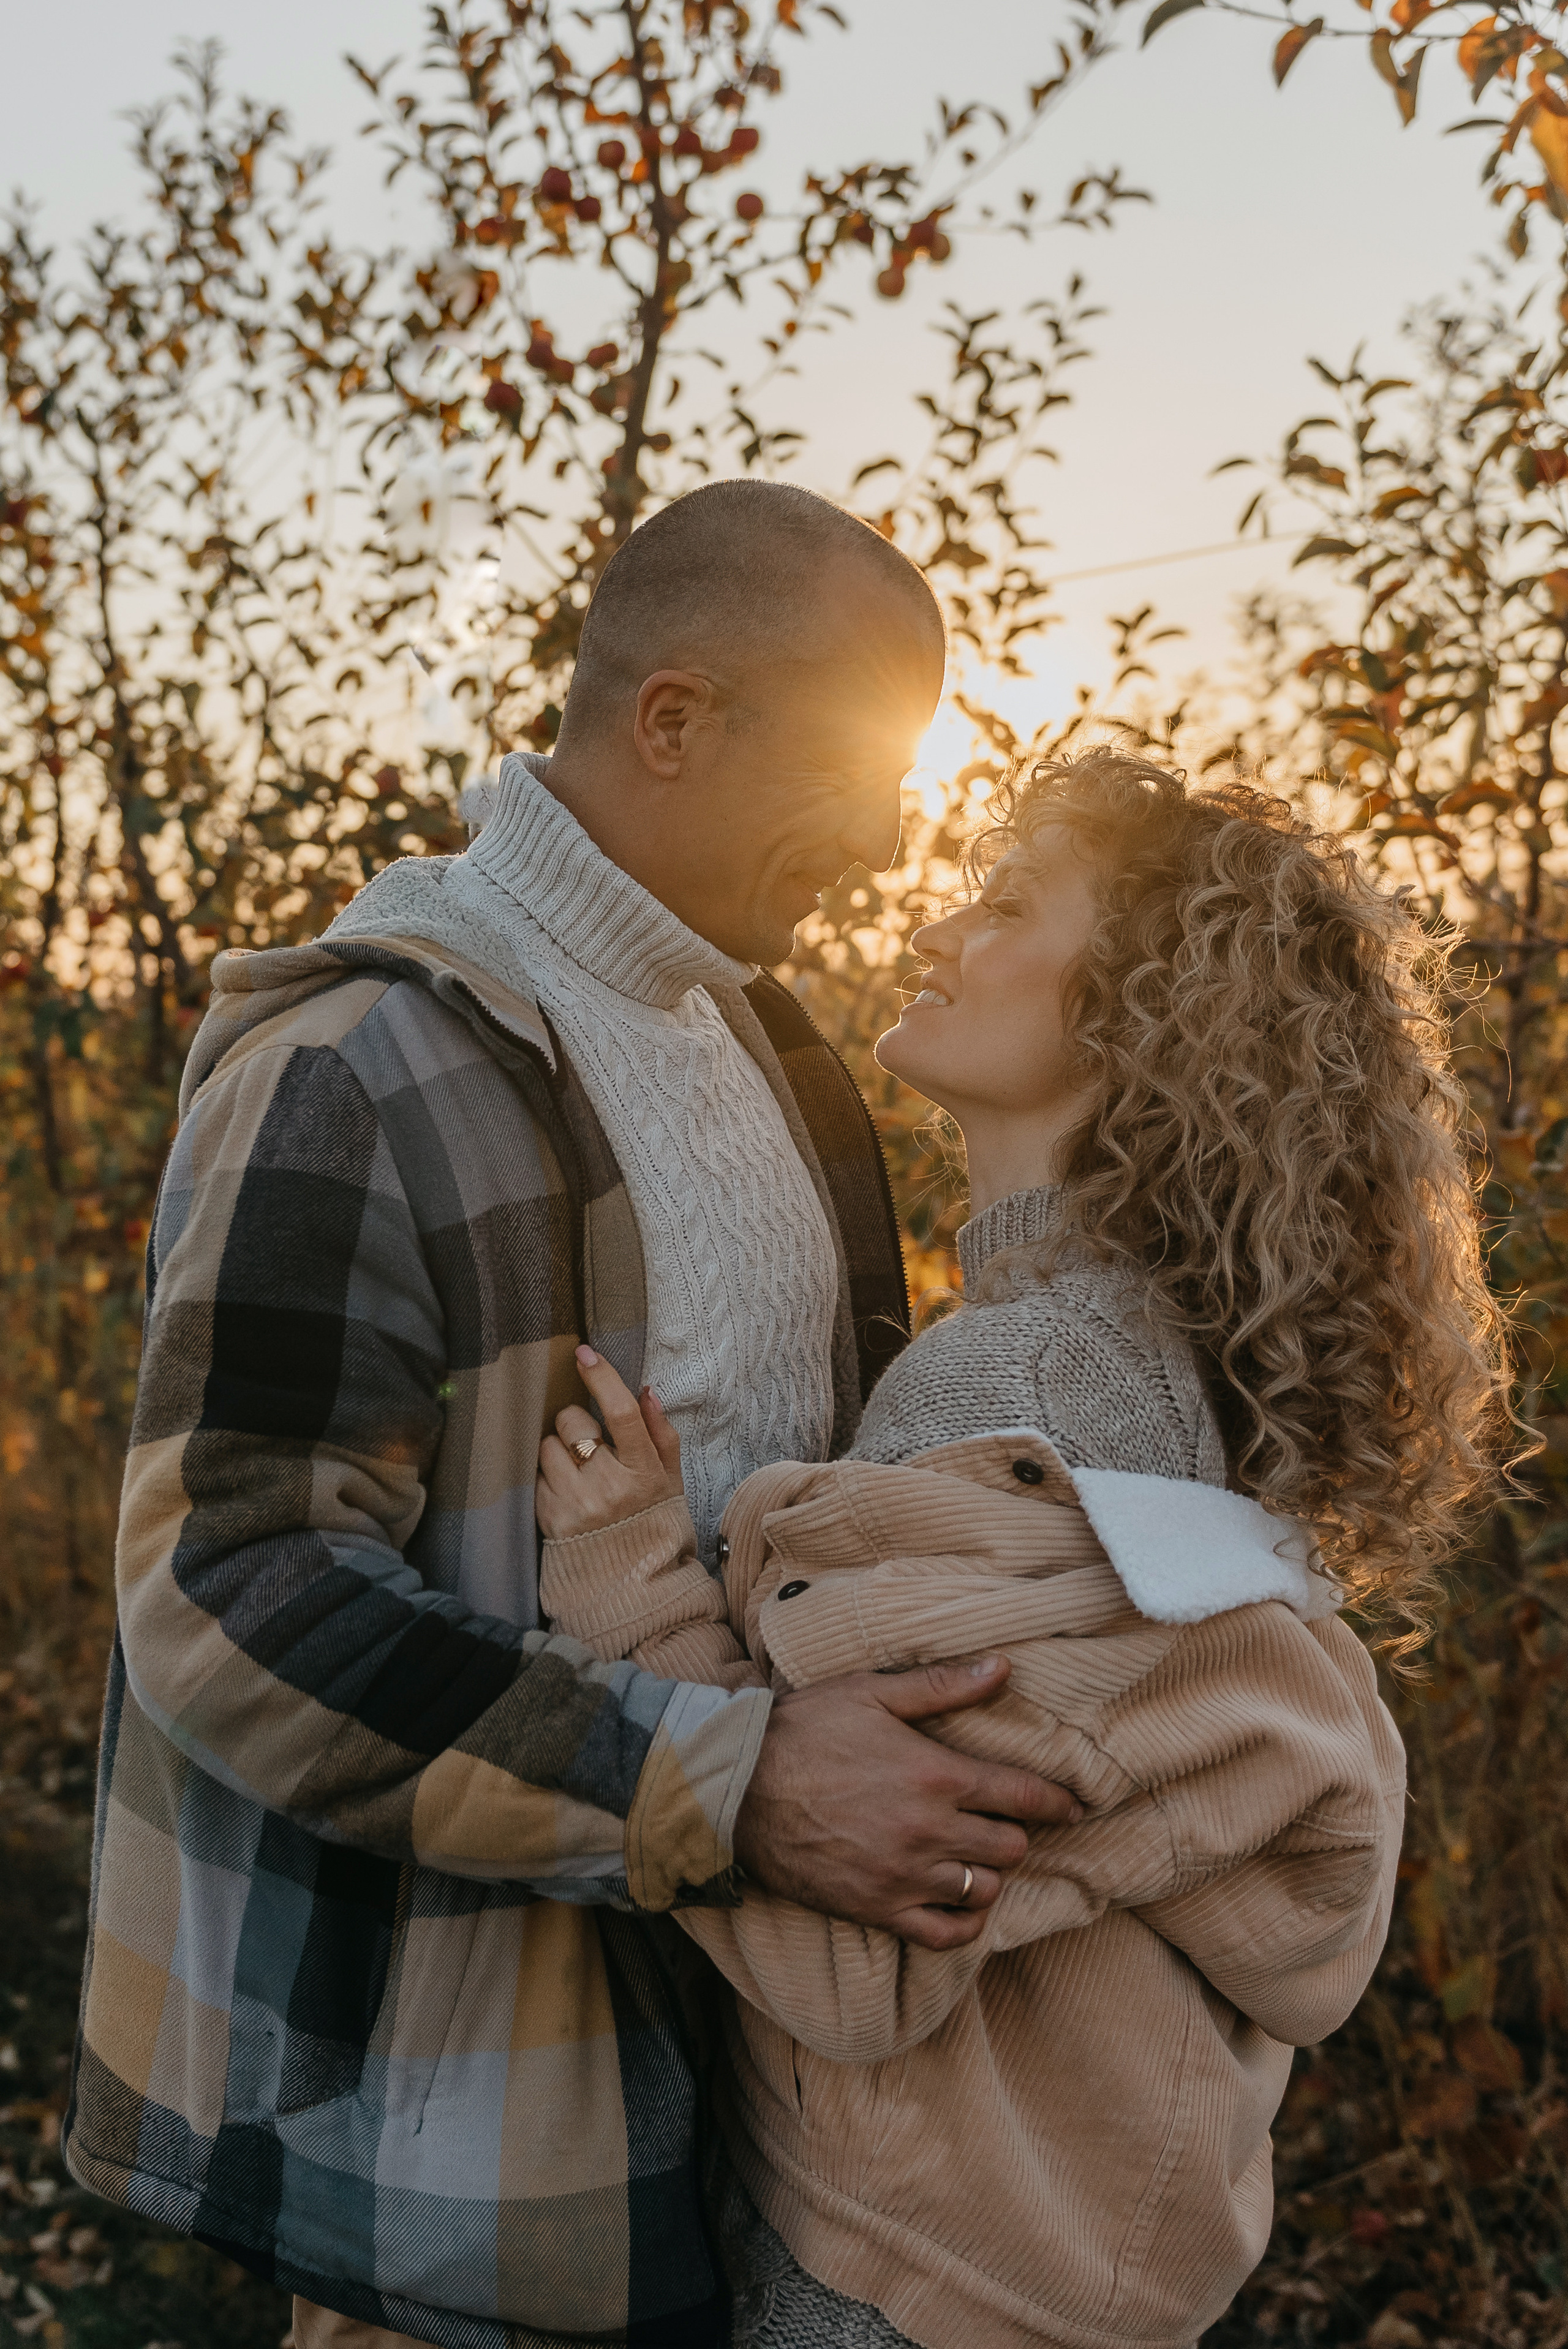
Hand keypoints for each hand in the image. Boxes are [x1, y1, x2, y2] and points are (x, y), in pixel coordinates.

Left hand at [536, 1345, 684, 1540]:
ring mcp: (576, 1504)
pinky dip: (547, 1474)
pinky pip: (535, 1474)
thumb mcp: (671, 1478)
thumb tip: (644, 1390)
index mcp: (644, 1473)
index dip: (602, 1377)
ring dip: (558, 1449)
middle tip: (588, 1442)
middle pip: (574, 1423)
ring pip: (547, 1445)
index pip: (622, 1413)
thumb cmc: (652, 1520)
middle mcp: (609, 1488)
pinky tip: (565, 1489)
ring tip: (577, 1469)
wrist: (631, 1581)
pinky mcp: (549, 1518)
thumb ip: (660, 1433)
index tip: (584, 1353)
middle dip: (576, 1424)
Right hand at [733, 1656, 1083, 1951]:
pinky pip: (944, 1935)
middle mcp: (929, 1832)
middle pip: (1009, 1848)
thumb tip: (1001, 1667)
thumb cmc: (803, 1731)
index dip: (1058, 1802)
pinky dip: (963, 1924)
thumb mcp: (872, 1694)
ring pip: (983, 1891)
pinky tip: (959, 1904)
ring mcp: (904, 1877)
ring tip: (975, 1858)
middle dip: (1015, 1833)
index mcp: (935, 1775)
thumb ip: (941, 1686)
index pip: (1022, 1796)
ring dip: (988, 1875)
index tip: (1076, 1805)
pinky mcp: (877, 1909)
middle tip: (1003, 1822)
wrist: (737, 1788)